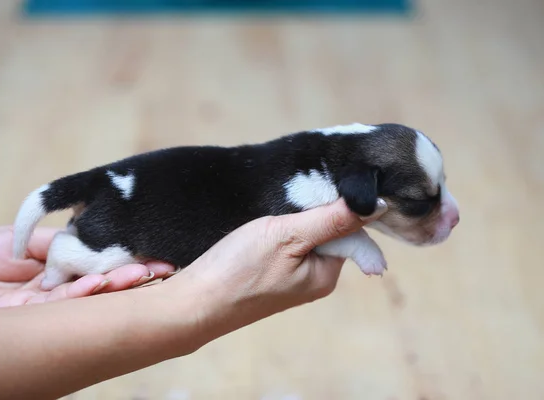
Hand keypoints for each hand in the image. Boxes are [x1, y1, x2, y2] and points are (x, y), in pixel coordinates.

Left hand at [0, 226, 175, 307]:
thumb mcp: (22, 240)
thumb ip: (58, 243)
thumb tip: (90, 242)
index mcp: (61, 273)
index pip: (101, 266)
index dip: (126, 260)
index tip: (153, 252)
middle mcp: (62, 294)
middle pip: (104, 286)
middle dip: (134, 278)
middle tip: (166, 268)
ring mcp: (52, 310)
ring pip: (93, 299)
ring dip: (120, 286)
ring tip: (148, 272)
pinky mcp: (37, 320)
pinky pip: (68, 306)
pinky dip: (87, 293)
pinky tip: (105, 282)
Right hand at [171, 198, 386, 336]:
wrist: (193, 303)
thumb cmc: (239, 271)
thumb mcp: (288, 236)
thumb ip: (332, 220)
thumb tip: (378, 205)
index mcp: (326, 275)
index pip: (348, 229)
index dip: (332, 205)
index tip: (308, 190)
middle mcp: (313, 280)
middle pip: (325, 231)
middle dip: (307, 212)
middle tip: (281, 205)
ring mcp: (289, 280)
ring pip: (301, 236)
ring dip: (287, 221)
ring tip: (264, 219)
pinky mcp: (267, 276)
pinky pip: (281, 246)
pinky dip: (273, 232)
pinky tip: (256, 231)